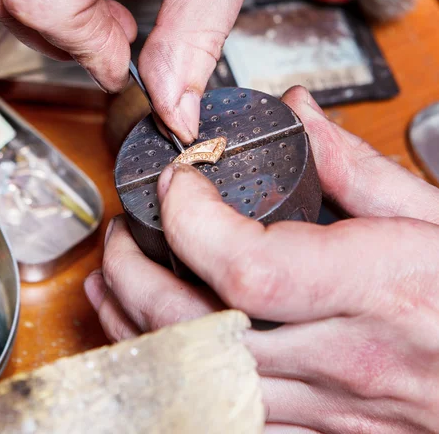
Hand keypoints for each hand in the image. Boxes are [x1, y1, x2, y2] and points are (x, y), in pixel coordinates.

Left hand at [86, 86, 438, 431]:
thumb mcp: (430, 215)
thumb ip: (353, 164)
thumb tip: (298, 114)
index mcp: (368, 289)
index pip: (247, 266)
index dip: (191, 220)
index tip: (176, 182)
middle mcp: (338, 356)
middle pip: (199, 327)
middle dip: (135, 276)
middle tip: (122, 235)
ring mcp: (324, 404)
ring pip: (197, 377)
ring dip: (136, 328)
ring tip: (111, 285)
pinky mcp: (320, 430)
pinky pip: (227, 415)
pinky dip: (175, 375)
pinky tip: (154, 345)